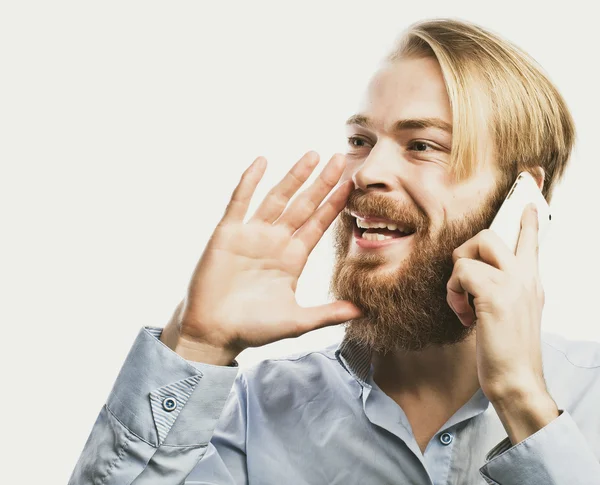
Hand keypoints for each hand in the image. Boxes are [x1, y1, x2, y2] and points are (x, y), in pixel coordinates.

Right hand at [162, 151, 361, 363]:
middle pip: (303, 205)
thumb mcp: (296, 321)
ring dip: (294, 176)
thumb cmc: (253, 328)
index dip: (334, 204)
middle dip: (322, 183)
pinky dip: (250, 181)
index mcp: (293, 258)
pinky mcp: (228, 233)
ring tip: (312, 155)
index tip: (351, 186)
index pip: (318, 224)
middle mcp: (275, 242)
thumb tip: (362, 311)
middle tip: (341, 158)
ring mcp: (252, 235)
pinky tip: (262, 162)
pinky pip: (240, 201)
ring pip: (277, 198)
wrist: (214, 332)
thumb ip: (327, 314)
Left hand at [446, 204, 557, 440]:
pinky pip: (461, 272)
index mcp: (530, 282)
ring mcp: (512, 283)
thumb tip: (476, 280)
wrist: (517, 380)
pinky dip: (454, 293)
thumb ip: (501, 292)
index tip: (529, 205)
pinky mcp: (495, 295)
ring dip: (456, 278)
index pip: (531, 242)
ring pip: (473, 248)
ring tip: (463, 304)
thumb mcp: (510, 315)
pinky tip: (464, 315)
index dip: (528, 221)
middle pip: (489, 235)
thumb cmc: (508, 352)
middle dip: (464, 251)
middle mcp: (524, 278)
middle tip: (461, 281)